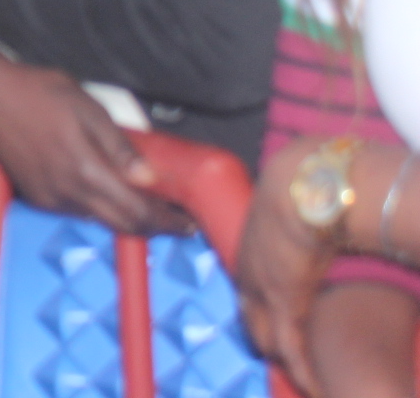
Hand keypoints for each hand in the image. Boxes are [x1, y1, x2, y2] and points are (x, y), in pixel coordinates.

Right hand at [0, 49, 187, 235]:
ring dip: (126, 218)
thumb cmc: (40, 92)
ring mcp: (50, 198)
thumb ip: (120, 147)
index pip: (137, 212)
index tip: (187, 222)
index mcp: (86, 170)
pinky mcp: (36, 196)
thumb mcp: (88, 107)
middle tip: (174, 220)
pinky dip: (99, 209)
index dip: (166, 221)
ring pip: (99, 220)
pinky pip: (77, 211)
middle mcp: (68, 193)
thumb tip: (149, 179)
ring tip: (144, 204)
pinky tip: (105, 191)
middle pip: (121, 225)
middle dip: (152, 227)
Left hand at [239, 135, 337, 394]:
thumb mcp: (291, 213)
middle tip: (288, 361)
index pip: (249, 295)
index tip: (273, 331)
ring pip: (268, 337)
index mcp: (249, 251)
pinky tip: (312, 388)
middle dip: (269, 342)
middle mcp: (248, 273)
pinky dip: (302, 370)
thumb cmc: (302, 189)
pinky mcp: (285, 299)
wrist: (302, 184)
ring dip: (286, 359)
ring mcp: (262, 288)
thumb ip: (295, 227)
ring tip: (305, 381)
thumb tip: (314, 223)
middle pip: (252, 321)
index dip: (262, 316)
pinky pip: (291, 346)